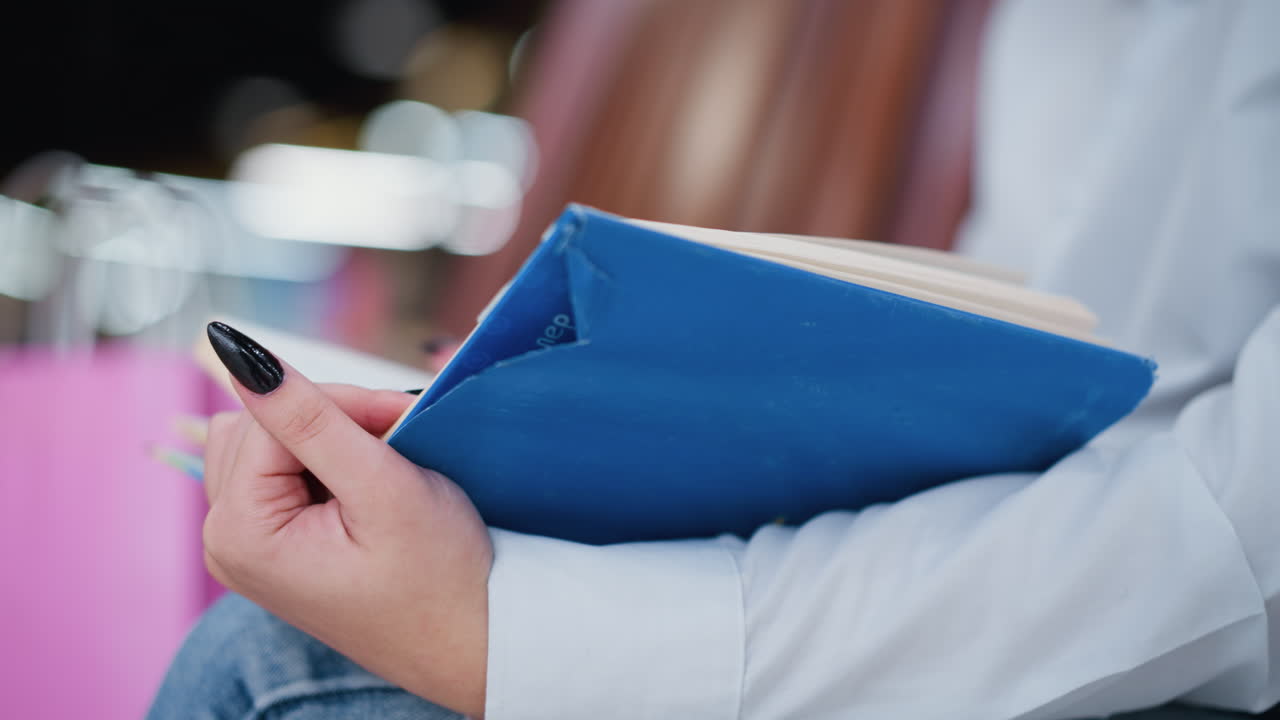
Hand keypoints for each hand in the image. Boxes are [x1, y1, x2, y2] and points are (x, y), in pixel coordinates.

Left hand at [201, 323, 490, 717]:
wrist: (471, 643)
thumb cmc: (439, 578)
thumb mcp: (381, 487)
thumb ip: (310, 417)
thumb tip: (235, 349)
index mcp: (241, 534)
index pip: (269, 417)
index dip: (339, 403)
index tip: (403, 414)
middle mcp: (226, 543)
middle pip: (254, 426)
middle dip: (328, 419)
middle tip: (397, 440)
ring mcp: (246, 548)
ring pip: (262, 442)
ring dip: (323, 437)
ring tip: (381, 466)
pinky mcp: (271, 547)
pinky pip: (276, 472)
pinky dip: (320, 462)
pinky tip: (363, 486)